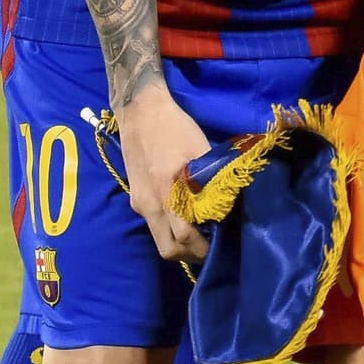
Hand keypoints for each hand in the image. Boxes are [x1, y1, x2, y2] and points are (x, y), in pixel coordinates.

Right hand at [116, 86, 211, 262]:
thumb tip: (228, 207)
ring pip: (159, 239)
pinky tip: (186, 218)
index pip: (184, 237)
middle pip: (168, 249)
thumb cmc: (175, 127)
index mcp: (166, 191)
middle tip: (212, 246)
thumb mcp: (201, 150)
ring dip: (180, 244)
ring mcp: (139, 202)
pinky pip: (153, 225)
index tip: (222, 245)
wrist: (139, 110)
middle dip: (191, 254)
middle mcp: (148, 204)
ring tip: (201, 234)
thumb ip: (213, 181)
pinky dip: (170, 229)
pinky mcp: (135, 197)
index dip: (204, 247)